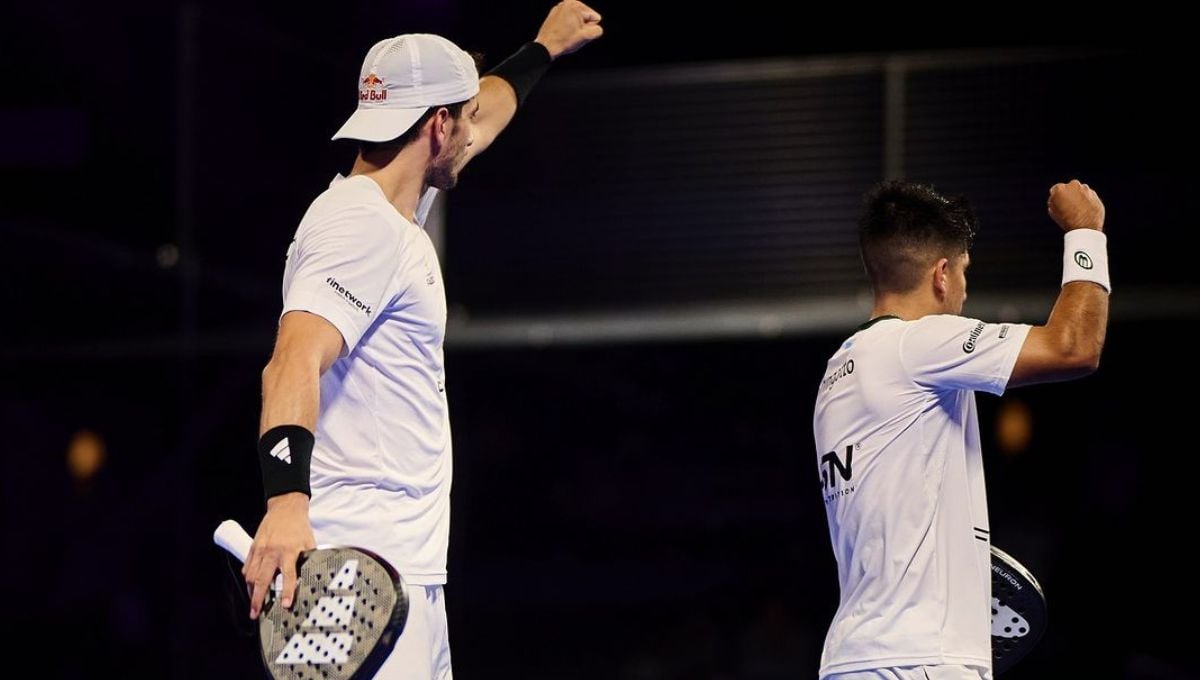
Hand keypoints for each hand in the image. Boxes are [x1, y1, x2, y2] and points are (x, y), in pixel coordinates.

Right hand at [242, 492, 315, 618]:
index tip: (285, 605)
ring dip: (251, 591)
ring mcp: (260, 549)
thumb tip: (314, 577)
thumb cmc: (298, 526)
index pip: (288, 575)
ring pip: (251, 575)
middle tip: (255, 613)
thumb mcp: (309, 543)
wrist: (285, 508)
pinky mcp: (253, 547)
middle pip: (261, 580)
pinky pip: (247, 567)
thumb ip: (309, 560)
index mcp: (288, 551)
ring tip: (253, 604)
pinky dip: (247, 578)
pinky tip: (250, 586)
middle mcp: (272, 551)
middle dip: (257, 599)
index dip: (286, 591)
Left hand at [535, 0, 603, 59]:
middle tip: (571, 34)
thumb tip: (596, 28)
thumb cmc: (564, 41)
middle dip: (582, 27)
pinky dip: (567, 26)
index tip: (577, 33)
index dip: (588, 28)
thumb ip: (598, 30)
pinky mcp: (555, 13)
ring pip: (578, 19)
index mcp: (576, 5)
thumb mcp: (586, 37)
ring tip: (566, 33)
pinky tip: (561, 31)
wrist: (546, 46)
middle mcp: (568, 2)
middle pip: (586, 17)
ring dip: (575, 27)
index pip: (595, 18)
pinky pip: (568, 20)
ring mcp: (560, 7)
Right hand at [1048, 179, 1104, 231]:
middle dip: (1069, 194)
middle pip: (1070, 187)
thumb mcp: (1053, 211)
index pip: (1056, 189)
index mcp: (1060, 188)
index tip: (1058, 203)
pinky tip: (1085, 211)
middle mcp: (1074, 185)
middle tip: (1069, 206)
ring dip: (1079, 197)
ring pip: (1081, 191)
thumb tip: (1056, 197)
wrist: (1085, 228)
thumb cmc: (1066, 220)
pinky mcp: (1095, 196)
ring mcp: (1086, 190)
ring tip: (1078, 210)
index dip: (1056, 197)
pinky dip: (1087, 202)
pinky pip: (1089, 197)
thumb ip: (1053, 201)